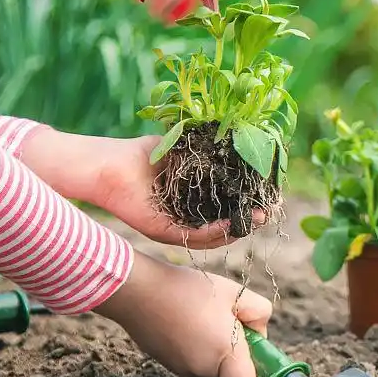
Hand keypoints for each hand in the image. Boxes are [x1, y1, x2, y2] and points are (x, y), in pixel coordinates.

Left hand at [20, 129, 264, 248]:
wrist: (107, 165)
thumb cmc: (141, 153)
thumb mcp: (184, 147)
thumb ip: (210, 150)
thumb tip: (244, 139)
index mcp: (193, 199)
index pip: (228, 205)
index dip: (250, 203)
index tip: (270, 196)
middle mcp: (187, 217)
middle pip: (227, 224)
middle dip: (251, 220)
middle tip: (270, 212)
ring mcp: (176, 227)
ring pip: (215, 236)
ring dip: (239, 229)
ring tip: (257, 219)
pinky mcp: (164, 233)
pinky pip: (195, 237)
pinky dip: (215, 233)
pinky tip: (231, 225)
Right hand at [94, 252, 272, 376]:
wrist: (137, 291)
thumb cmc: (189, 290)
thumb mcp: (236, 293)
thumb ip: (260, 314)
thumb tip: (259, 334)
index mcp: (225, 358)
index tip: (263, 356)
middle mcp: (203, 372)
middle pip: (233, 376)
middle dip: (241, 354)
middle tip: (235, 323)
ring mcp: (182, 370)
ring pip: (213, 367)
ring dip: (219, 349)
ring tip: (207, 317)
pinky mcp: (167, 363)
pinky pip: (195, 360)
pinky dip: (199, 346)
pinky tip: (189, 319)